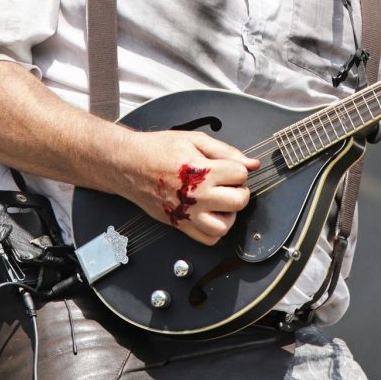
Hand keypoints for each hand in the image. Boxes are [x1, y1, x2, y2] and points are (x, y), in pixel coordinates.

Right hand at [121, 127, 259, 245]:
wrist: (128, 164)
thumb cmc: (157, 149)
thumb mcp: (195, 140)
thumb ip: (227, 151)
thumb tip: (252, 163)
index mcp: (202, 171)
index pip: (241, 175)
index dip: (237, 169)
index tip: (228, 166)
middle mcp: (196, 196)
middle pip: (239, 201)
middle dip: (239, 190)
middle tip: (228, 183)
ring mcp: (187, 214)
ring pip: (225, 226)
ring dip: (229, 213)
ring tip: (221, 201)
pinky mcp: (179, 225)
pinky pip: (208, 239)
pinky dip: (215, 230)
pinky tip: (211, 214)